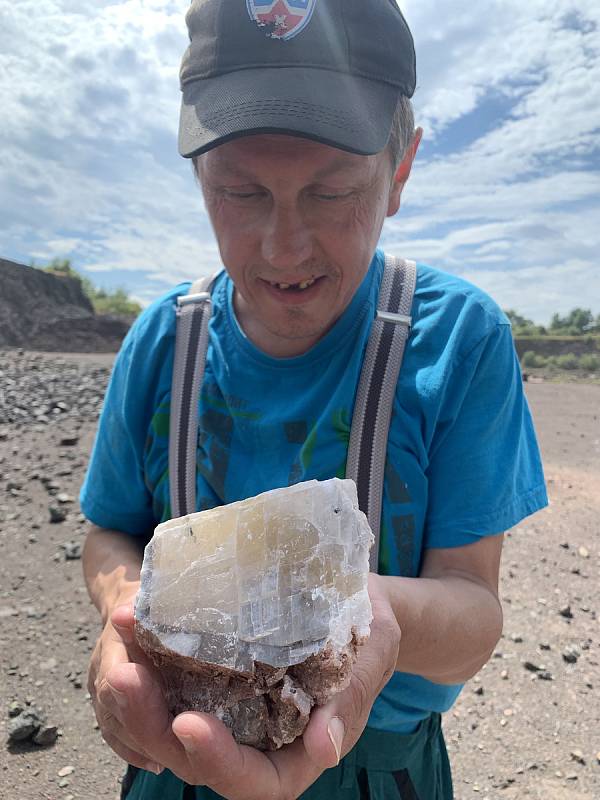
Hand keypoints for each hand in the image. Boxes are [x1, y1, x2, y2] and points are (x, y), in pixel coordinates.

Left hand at [94, 574, 399, 798]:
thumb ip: (348, 701)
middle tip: (125, 675)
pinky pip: (176, 672)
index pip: (253, 778)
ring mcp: (229, 705)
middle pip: (195, 753)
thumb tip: (324, 747)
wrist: (358, 603)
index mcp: (296, 751)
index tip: (187, 723)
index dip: (217, 760)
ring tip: (121, 631)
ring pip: (174, 712)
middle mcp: (254, 737)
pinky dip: (151, 648)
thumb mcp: (370, 661)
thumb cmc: (371, 636)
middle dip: (153, 721)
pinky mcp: (215, 670)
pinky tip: (134, 615)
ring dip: (140, 683)